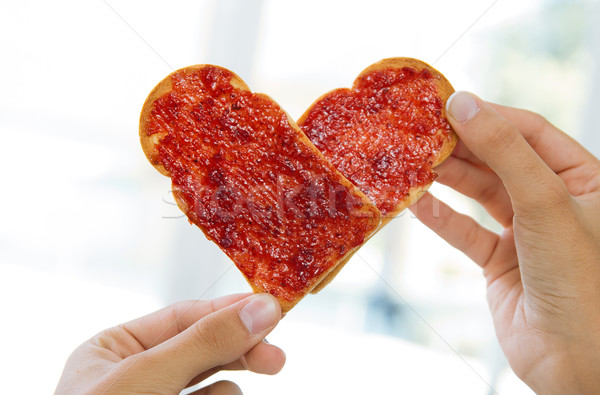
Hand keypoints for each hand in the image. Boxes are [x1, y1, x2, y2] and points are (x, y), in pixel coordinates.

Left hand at [54, 293, 284, 394]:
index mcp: (114, 349)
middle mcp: (136, 374)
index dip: (228, 310)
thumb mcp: (148, 379)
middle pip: (203, 346)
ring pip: (212, 382)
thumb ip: (205, 342)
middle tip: (276, 360)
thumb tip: (263, 307)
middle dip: (240, 351)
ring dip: (226, 388)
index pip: (183, 316)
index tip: (271, 309)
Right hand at [411, 91, 599, 393]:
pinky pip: (466, 232)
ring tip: (413, 164)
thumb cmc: (580, 277)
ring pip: (479, 194)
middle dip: (460, 147)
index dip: (489, 116)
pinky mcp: (500, 262)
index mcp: (583, 179)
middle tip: (420, 134)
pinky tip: (416, 204)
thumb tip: (463, 103)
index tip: (446, 104)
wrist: (576, 361)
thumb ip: (502, 150)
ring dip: (447, 180)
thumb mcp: (544, 201)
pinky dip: (441, 219)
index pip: (530, 132)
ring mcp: (525, 232)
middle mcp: (554, 201)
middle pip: (499, 160)